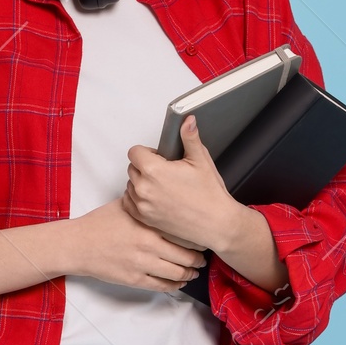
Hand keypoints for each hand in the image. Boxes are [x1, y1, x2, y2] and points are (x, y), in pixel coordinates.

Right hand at [66, 196, 206, 291]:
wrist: (78, 244)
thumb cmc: (100, 223)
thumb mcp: (125, 205)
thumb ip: (147, 205)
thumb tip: (165, 198)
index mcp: (148, 223)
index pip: (183, 232)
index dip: (197, 237)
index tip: (202, 237)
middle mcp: (148, 244)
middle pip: (186, 256)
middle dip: (198, 259)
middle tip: (203, 257)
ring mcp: (142, 264)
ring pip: (178, 273)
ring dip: (190, 273)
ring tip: (195, 271)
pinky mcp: (135, 279)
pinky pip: (163, 285)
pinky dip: (175, 285)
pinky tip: (180, 281)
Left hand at [125, 116, 243, 254]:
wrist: (215, 223)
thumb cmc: (209, 195)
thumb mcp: (201, 161)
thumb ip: (190, 138)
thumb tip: (188, 121)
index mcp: (154, 170)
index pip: (134, 152)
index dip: (147, 152)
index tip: (159, 157)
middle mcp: (144, 188)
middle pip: (132, 168)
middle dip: (144, 167)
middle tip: (164, 172)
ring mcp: (142, 205)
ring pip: (131, 185)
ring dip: (141, 183)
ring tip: (162, 187)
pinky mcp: (144, 219)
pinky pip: (129, 203)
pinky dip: (138, 199)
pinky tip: (155, 198)